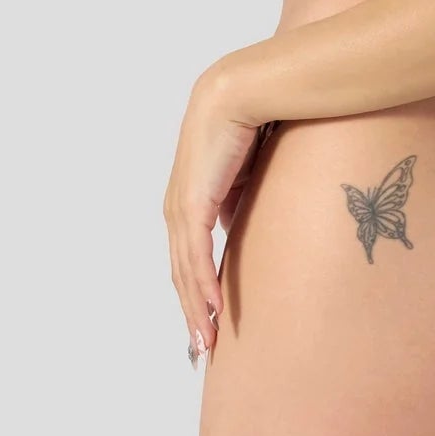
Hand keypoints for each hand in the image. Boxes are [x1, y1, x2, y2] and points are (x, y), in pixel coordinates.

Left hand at [162, 63, 259, 366]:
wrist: (245, 90)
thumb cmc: (256, 119)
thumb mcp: (252, 170)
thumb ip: (244, 197)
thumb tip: (248, 222)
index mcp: (191, 196)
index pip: (189, 254)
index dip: (197, 288)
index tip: (210, 317)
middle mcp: (178, 204)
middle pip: (181, 270)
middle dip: (192, 310)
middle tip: (203, 345)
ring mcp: (181, 205)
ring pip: (184, 271)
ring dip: (195, 309)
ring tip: (207, 341)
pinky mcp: (192, 204)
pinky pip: (195, 256)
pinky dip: (201, 287)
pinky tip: (212, 311)